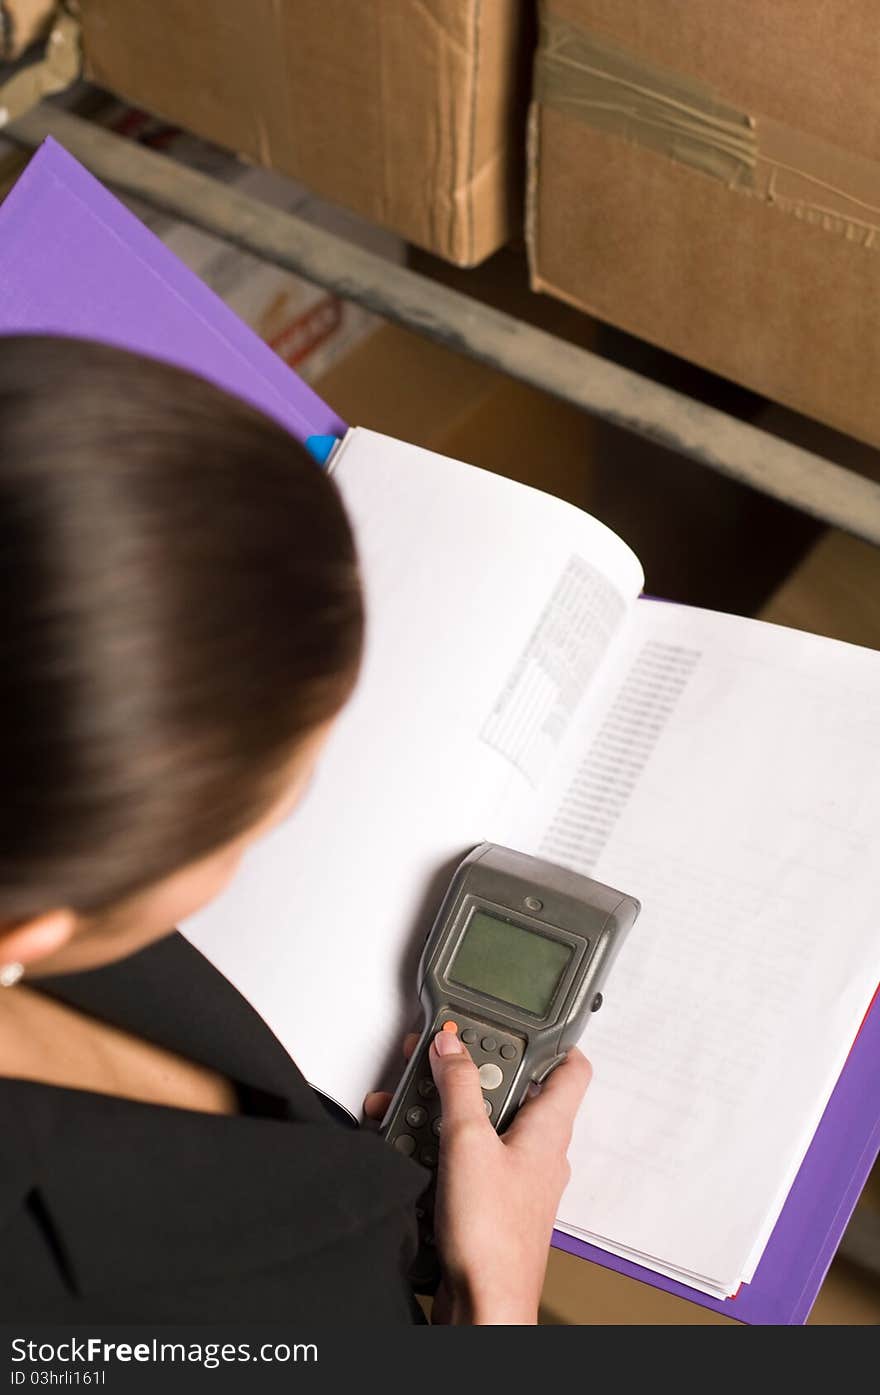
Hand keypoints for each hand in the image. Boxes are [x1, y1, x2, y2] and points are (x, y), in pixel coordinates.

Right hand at [364, 1032, 590, 1325]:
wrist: (483, 1307)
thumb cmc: (494, 1239)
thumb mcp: (467, 1141)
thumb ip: (457, 1086)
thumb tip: (451, 1045)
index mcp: (549, 1128)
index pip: (570, 1067)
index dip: (549, 1039)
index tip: (515, 1019)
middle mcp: (537, 1151)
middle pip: (511, 1090)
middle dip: (468, 1073)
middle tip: (438, 1059)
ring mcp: (512, 1178)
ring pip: (481, 1123)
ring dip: (443, 1111)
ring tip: (411, 1107)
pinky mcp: (486, 1201)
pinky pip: (463, 1157)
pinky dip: (435, 1145)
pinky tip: (407, 1145)